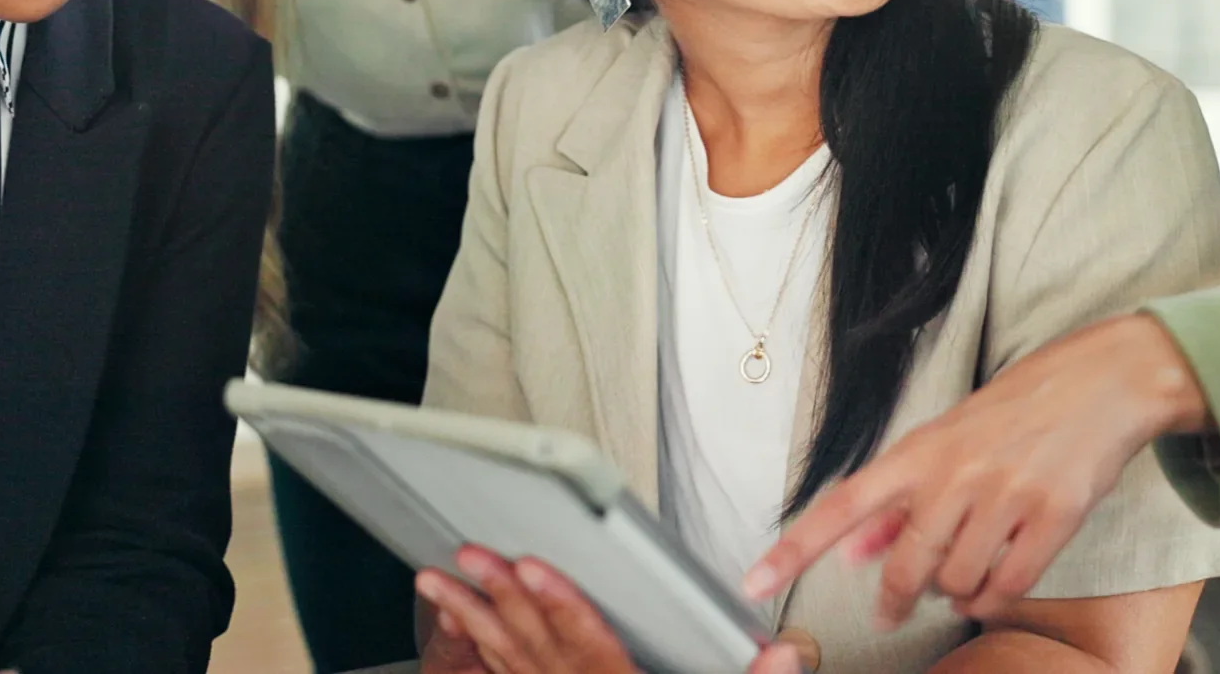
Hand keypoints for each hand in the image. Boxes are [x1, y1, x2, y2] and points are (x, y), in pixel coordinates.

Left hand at [417, 547, 807, 673]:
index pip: (592, 651)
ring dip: (471, 622)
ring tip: (437, 583)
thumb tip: (782, 655)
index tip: (534, 569)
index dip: (564, 607)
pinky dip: (478, 649)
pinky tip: (458, 621)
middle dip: (503, 600)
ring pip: (508, 665)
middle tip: (472, 556)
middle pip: (538, 651)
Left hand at [742, 314, 1209, 628]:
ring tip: (961, 577)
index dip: (794, 550)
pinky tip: (992, 587)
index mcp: (919, 451)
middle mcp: (955, 474)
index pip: (841, 506)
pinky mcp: (1053, 516)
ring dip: (954, 594)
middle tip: (894, 611)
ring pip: (956, 582)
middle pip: (906, 566)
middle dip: (897, 599)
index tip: (755, 581)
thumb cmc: (1016, 408)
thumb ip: (897, 501)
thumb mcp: (946, 440)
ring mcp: (1005, 495)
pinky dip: (993, 599)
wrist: (1100, 381)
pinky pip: (1008, 586)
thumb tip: (851, 551)